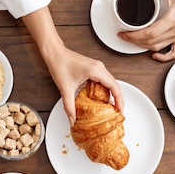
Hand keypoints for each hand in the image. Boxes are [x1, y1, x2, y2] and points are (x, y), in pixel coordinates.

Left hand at [21, 7, 123, 125]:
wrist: (54, 53)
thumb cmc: (59, 65)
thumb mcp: (65, 89)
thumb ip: (69, 107)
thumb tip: (73, 120)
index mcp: (96, 71)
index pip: (115, 87)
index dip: (119, 101)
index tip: (120, 111)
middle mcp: (99, 67)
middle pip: (115, 86)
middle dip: (117, 100)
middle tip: (116, 113)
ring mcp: (97, 67)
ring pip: (110, 83)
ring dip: (111, 95)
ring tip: (110, 108)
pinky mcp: (93, 68)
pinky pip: (103, 80)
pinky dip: (104, 90)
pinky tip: (100, 99)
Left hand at [118, 0, 174, 61]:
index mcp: (173, 19)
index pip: (148, 33)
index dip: (133, 36)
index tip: (124, 33)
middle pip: (150, 43)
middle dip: (134, 41)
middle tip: (124, 36)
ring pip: (158, 47)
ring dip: (144, 46)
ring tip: (134, 41)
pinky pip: (173, 52)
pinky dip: (163, 56)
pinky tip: (154, 54)